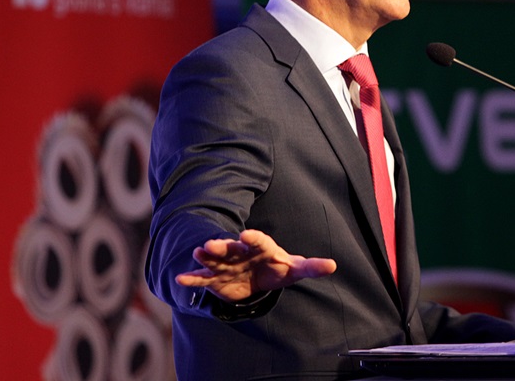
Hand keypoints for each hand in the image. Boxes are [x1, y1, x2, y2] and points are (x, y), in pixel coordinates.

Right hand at [175, 228, 336, 302]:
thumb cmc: (279, 268)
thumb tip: (333, 265)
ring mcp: (227, 265)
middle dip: (222, 246)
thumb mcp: (295, 269)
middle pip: (231, 248)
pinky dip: (193, 278)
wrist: (258, 276)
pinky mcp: (216, 279)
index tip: (246, 235)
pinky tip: (181, 279)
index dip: (253, 238)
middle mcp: (241, 252)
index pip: (258, 241)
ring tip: (196, 254)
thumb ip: (311, 267)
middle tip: (210, 244)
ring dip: (205, 257)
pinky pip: (204, 278)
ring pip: (215, 260)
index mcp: (261, 247)